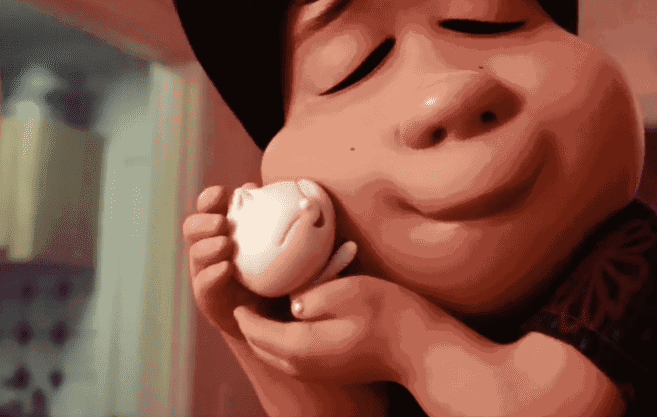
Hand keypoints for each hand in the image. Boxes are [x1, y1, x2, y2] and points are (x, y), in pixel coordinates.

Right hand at [183, 183, 289, 338]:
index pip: (209, 208)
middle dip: (203, 221)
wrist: (279, 316)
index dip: (210, 198)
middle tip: (222, 223)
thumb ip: (280, 218)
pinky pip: (203, 285)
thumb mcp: (285, 243)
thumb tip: (285, 192)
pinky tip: (226, 268)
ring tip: (226, 244)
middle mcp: (211, 248)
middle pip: (192, 228)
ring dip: (208, 246)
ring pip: (196, 254)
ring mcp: (207, 274)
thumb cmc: (284, 270)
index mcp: (225, 229)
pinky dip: (212, 275)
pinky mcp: (210, 299)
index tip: (223, 193)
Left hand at [233, 274, 435, 385]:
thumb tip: (292, 301)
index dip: (242, 307)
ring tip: (262, 301)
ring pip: (274, 352)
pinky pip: (292, 355)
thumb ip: (312, 295)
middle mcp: (302, 366)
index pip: (254, 329)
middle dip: (247, 321)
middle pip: (259, 344)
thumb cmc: (390, 315)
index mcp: (300, 347)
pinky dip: (281, 337)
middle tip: (243, 291)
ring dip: (263, 331)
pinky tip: (290, 316)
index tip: (236, 286)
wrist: (420, 348)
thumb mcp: (349, 292)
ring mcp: (316, 371)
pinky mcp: (328, 369)